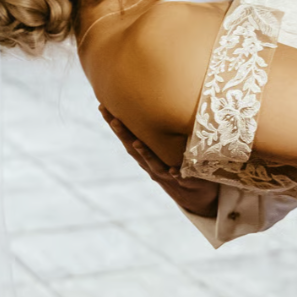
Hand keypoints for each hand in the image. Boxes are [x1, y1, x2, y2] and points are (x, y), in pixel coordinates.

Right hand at [99, 105, 218, 217]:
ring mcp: (166, 174)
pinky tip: (174, 170)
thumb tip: (154, 100)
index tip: (102, 106)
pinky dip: (175, 174)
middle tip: (113, 119)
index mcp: (145, 153)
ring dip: (145, 154)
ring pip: (153, 164)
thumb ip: (158, 128)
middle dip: (123, 134)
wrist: (194, 195)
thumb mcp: (165, 146)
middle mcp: (151, 164)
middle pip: (134, 148)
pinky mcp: (184, 182)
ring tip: (137, 143)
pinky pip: (179, 178)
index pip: (127, 136)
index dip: (114, 123)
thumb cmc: (178, 164)